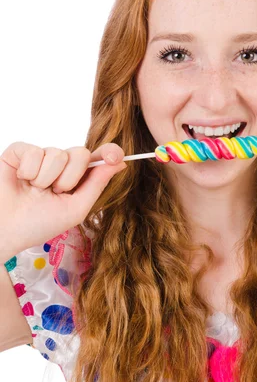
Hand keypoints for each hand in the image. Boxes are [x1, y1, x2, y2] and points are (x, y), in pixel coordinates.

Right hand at [0, 141, 126, 261]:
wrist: (5, 230)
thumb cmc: (38, 224)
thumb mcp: (75, 209)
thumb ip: (97, 184)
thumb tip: (120, 162)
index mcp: (77, 178)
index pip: (97, 158)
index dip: (109, 152)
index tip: (113, 156)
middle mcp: (61, 164)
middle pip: (80, 153)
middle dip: (69, 178)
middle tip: (54, 193)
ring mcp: (40, 156)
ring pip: (57, 153)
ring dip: (46, 179)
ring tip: (34, 191)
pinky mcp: (19, 152)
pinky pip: (33, 150)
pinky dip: (29, 171)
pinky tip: (21, 181)